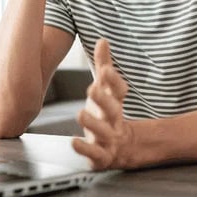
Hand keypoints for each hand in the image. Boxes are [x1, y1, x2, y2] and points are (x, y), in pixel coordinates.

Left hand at [72, 38, 133, 169]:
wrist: (123, 147)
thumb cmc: (108, 112)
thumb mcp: (106, 89)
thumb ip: (104, 66)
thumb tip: (102, 40)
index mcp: (115, 103)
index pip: (119, 90)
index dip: (113, 80)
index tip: (104, 70)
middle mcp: (114, 120)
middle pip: (112, 109)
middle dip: (103, 99)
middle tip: (92, 88)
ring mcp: (109, 138)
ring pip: (104, 131)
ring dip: (93, 123)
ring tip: (80, 114)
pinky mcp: (102, 156)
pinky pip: (96, 154)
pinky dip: (85, 148)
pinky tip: (74, 142)